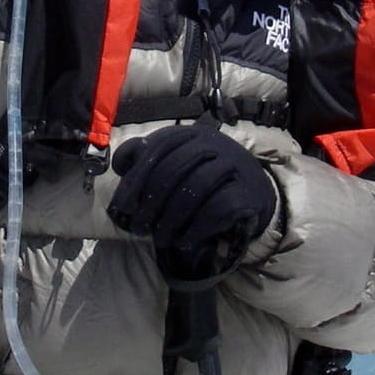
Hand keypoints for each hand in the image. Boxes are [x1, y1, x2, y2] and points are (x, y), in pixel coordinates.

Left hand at [107, 125, 277, 284]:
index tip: (123, 206)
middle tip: (138, 229)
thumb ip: (148, 158)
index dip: (136, 179)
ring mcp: (233, 164)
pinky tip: (184, 242)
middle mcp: (213, 143)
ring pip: (195, 189)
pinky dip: (197, 228)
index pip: (157, 148)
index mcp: (190, 133)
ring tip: (160, 239)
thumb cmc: (205, 177)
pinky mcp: (248, 191)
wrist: (254, 191)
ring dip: (172, 219)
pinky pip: (218, 208)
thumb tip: (120, 166)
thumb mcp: (176, 161)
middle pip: (173, 169)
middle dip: (151, 203)